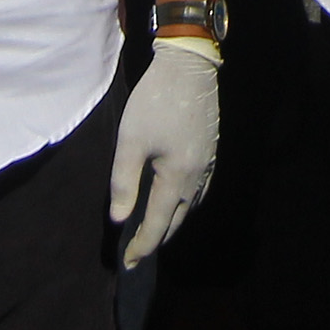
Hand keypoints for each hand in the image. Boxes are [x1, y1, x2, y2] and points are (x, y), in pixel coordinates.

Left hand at [109, 32, 222, 266]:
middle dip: (156, 240)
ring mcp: (207, 165)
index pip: (157, 223)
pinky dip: (184, 205)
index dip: (141, 246)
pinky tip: (174, 200)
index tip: (127, 263)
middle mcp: (197, 177)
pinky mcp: (210, 152)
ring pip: (190, 207)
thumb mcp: (130, 140)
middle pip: (177, 220)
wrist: (189, 66)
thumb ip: (123, 182)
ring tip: (152, 230)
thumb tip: (119, 218)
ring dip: (171, 223)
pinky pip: (199, 191)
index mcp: (176, 177)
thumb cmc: (154, 101)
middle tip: (137, 253)